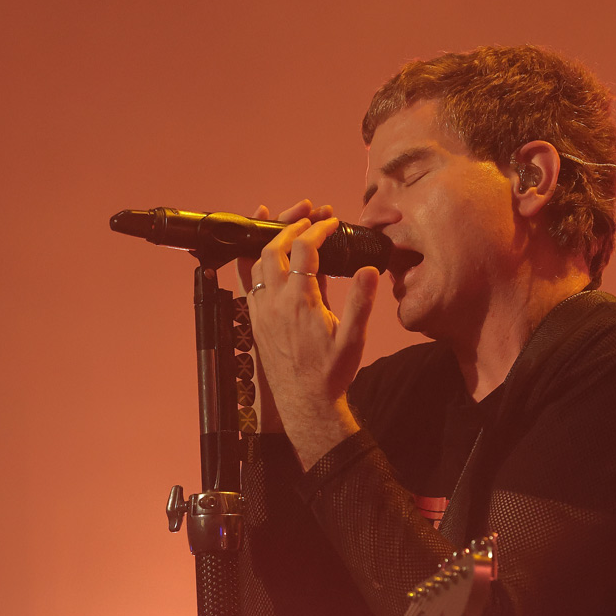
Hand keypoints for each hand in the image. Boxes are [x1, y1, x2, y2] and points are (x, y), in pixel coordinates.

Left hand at [238, 199, 379, 467]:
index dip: (319, 229)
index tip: (333, 222)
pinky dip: (252, 257)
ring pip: (256, 260)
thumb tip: (368, 268)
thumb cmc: (331, 373)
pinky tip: (262, 248)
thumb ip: (360, 301)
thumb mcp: (353, 339)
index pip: (305, 249)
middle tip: (311, 212)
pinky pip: (246, 279)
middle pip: (274, 247)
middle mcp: (274, 302)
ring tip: (287, 220)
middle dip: (292, 224)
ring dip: (272, 237)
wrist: (306, 403)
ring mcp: (260, 309)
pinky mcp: (255, 318)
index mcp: (299, 302)